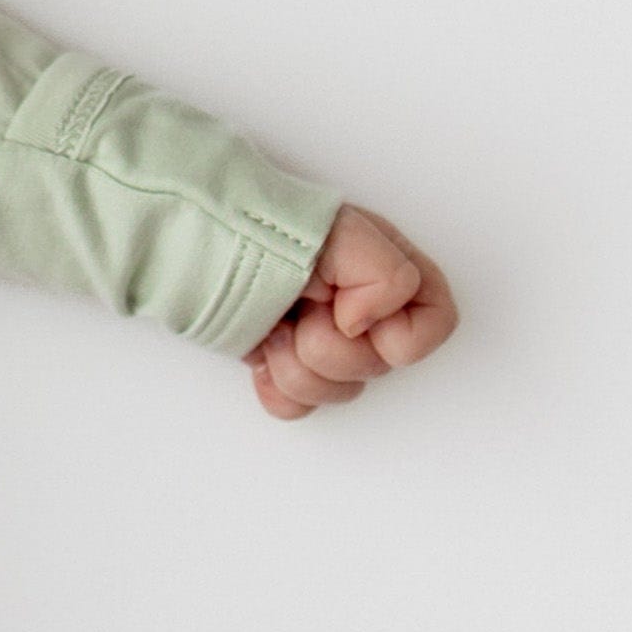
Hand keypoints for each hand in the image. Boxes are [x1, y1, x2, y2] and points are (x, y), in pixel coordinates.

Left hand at [243, 203, 456, 420]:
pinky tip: (260, 355)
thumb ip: (384, 273)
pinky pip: (299, 406)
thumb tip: (363, 325)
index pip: (435, 324)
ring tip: (273, 325)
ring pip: (340, 392)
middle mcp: (365, 310)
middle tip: (298, 309)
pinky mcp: (287, 363)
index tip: (344, 312)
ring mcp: (326, 340)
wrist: (196, 237)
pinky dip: (275, 386)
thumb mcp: (339, 230)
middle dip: (329, 345)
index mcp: (390, 272)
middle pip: (381, 367)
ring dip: (296, 363)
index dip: (394, 331)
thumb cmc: (265, 225)